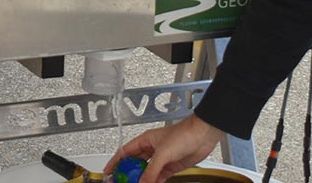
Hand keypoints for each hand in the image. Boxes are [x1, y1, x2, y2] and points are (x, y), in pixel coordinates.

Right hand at [104, 115, 224, 182]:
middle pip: (135, 163)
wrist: (202, 136)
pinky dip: (153, 182)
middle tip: (121, 181)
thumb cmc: (183, 134)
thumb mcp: (163, 153)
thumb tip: (142, 182)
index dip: (115, 161)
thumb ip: (151, 170)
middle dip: (127, 173)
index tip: (108, 171)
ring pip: (146, 171)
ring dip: (141, 179)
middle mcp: (152, 149)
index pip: (125, 152)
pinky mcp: (171, 166)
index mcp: (145, 140)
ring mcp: (161, 158)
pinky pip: (158, 177)